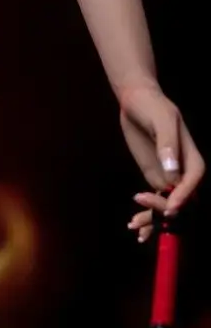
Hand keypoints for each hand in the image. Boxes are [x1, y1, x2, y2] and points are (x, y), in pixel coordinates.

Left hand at [120, 82, 204, 241]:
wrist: (135, 100)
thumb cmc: (152, 105)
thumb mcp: (161, 120)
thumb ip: (167, 145)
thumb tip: (173, 172)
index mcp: (192, 157)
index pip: (192, 182)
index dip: (183, 196)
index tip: (169, 206)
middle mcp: (183, 171)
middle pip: (182, 199)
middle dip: (165, 211)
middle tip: (141, 215)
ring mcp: (169, 176)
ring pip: (168, 205)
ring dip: (155, 219)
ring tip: (134, 226)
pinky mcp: (155, 177)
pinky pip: (155, 200)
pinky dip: (148, 215)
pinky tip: (135, 227)